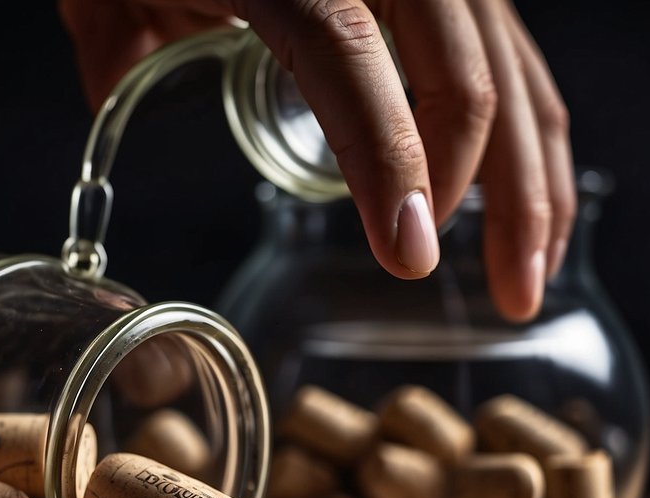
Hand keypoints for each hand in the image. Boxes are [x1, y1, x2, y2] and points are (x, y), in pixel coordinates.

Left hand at [58, 0, 574, 321]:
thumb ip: (119, 51)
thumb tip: (116, 133)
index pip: (348, 58)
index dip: (388, 160)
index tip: (408, 255)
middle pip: (466, 73)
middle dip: (497, 198)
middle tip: (503, 295)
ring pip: (512, 70)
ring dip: (533, 180)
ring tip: (527, 274)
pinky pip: (509, 55)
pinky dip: (525, 130)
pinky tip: (523, 197)